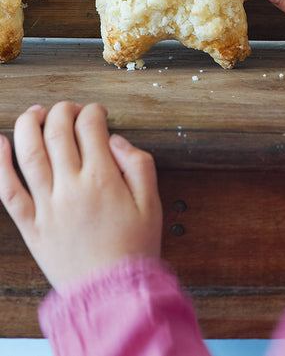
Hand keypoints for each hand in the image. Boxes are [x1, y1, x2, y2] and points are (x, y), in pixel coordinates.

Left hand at [0, 102, 162, 289]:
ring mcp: (47, 206)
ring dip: (29, 124)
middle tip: (69, 109)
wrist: (113, 293)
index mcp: (103, 179)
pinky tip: (0, 142)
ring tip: (36, 113)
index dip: (94, 111)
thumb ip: (138, 163)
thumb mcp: (151, 201)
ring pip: (29, 153)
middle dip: (63, 111)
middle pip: (58, 132)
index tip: (97, 112)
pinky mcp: (31, 225)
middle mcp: (71, 187)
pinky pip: (8, 191)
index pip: (90, 126)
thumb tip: (115, 140)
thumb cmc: (134, 247)